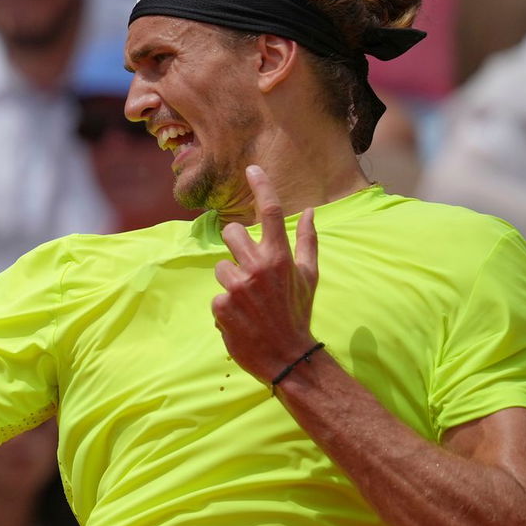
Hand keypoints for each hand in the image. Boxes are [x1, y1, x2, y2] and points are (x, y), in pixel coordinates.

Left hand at [212, 165, 320, 383]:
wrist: (286, 356)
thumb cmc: (298, 313)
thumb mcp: (309, 277)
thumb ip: (308, 242)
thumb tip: (309, 211)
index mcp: (280, 258)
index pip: (270, 213)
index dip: (261, 186)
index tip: (251, 169)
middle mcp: (257, 268)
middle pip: (231, 233)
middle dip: (235, 245)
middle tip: (248, 267)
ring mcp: (237, 287)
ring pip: (220, 266)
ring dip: (230, 280)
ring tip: (248, 301)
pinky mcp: (221, 306)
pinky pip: (216, 295)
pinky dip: (226, 305)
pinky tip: (241, 317)